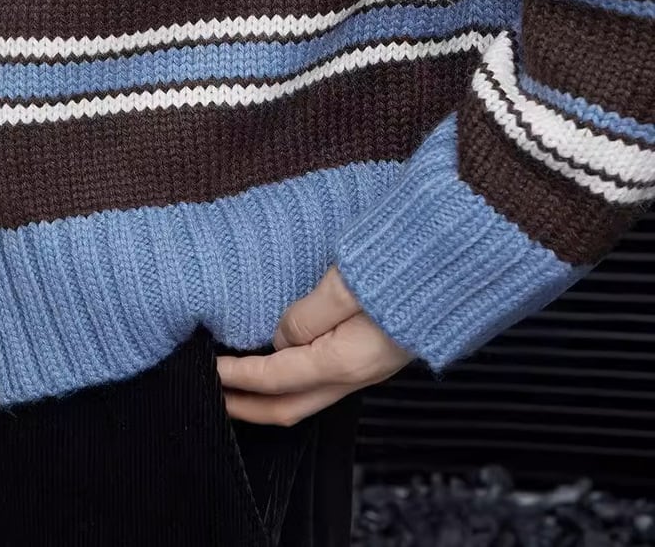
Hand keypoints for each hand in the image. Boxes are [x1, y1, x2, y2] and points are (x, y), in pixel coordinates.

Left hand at [216, 266, 413, 424]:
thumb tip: (280, 338)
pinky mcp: (375, 352)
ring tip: (240, 383)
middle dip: (248, 407)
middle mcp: (357, 374)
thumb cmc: (409, 269)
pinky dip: (293, 378)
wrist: (465, 267)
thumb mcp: (348, 284)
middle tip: (213, 397)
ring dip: (270, 394)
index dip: (237, 377)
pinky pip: (324, 378)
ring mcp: (368, 366)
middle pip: (291, 406)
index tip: (208, 370)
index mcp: (346, 361)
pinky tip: (282, 360)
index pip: (275, 378)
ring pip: (308, 395)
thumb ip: (308, 314)